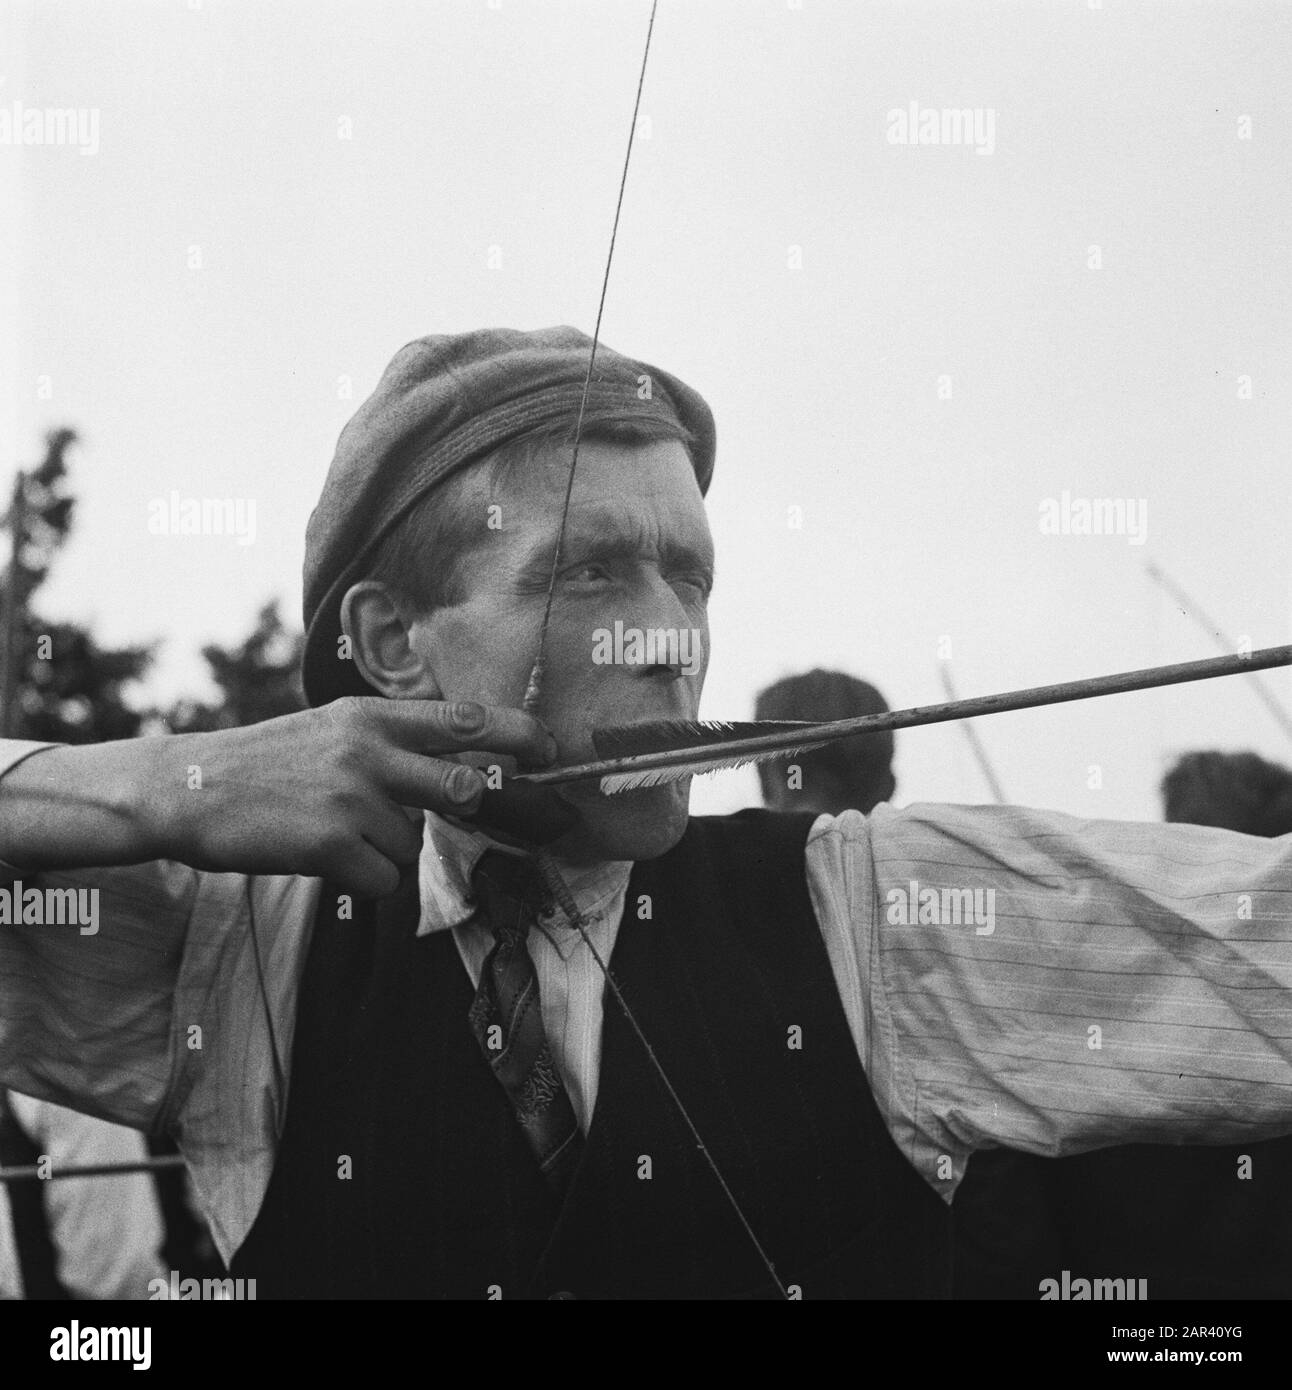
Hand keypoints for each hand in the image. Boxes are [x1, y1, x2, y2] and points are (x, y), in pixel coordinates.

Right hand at [147, 697, 557, 894]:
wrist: (189, 788)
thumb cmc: (270, 763)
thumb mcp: (332, 728)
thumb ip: (391, 741)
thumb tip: (457, 769)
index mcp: (371, 717)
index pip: (462, 720)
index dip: (515, 733)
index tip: (550, 747)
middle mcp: (369, 750)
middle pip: (462, 787)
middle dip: (467, 805)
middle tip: (445, 806)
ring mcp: (353, 797)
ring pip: (412, 844)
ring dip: (381, 849)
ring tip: (330, 829)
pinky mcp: (332, 843)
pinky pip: (382, 879)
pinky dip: (358, 879)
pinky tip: (319, 856)